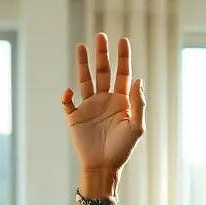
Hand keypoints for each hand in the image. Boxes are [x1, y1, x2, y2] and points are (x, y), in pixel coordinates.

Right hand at [61, 33, 144, 181]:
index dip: (122, 57)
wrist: (103, 167)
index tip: (122, 40)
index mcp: (121, 101)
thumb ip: (139, 103)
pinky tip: (69, 92)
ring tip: (81, 46)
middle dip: (102, 54)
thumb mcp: (136, 126)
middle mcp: (104, 100)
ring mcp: (89, 107)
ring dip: (83, 64)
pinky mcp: (75, 118)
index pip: (122, 74)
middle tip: (101, 36)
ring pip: (84, 80)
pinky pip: (68, 103)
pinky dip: (67, 97)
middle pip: (103, 72)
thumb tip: (138, 79)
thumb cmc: (122, 149)